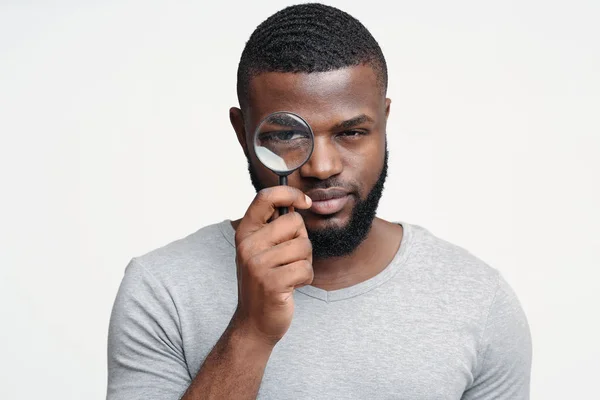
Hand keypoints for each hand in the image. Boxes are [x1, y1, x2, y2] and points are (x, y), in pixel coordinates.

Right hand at [231, 186, 313, 346]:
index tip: (304, 202)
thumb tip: (299, 202)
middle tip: (288, 259)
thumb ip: (273, 226)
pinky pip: (305, 269)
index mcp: (245, 232)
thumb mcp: (261, 249)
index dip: (289, 193)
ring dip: (304, 263)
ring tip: (288, 274)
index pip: (265, 197)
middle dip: (301, 240)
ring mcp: (257, 264)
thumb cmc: (265, 281)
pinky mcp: (271, 283)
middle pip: (294, 222)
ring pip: (304, 246)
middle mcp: (247, 245)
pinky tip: (291, 287)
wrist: (254, 323)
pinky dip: (306, 279)